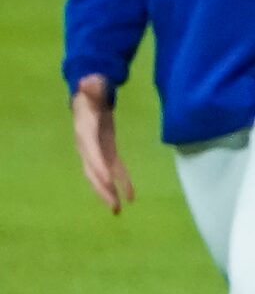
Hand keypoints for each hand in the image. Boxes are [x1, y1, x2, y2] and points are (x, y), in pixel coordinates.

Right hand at [71, 75, 133, 214]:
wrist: (88, 95)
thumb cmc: (91, 90)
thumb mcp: (92, 86)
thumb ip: (92, 87)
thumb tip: (88, 83)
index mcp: (85, 131)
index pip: (91, 151)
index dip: (98, 165)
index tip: (107, 180)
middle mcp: (87, 145)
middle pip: (92, 170)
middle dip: (101, 188)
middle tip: (113, 205)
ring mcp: (96, 150)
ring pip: (101, 175)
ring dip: (109, 192)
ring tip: (118, 210)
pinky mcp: (106, 151)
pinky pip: (114, 169)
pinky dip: (122, 182)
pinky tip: (131, 197)